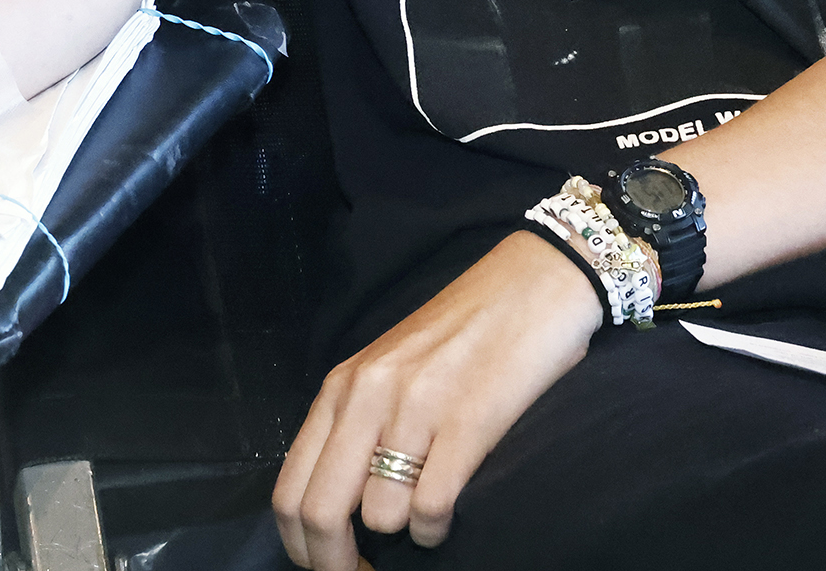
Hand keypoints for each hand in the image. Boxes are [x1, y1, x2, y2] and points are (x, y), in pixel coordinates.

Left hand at [274, 232, 601, 569]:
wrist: (537, 282)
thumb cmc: (466, 332)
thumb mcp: (389, 370)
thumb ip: (356, 425)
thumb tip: (336, 509)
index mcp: (341, 388)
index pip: (289, 491)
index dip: (302, 549)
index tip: (330, 567)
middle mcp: (367, 396)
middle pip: (319, 514)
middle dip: (337, 564)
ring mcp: (417, 406)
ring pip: (379, 516)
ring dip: (402, 536)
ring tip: (424, 518)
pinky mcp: (468, 418)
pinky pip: (431, 507)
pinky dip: (436, 530)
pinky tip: (449, 515)